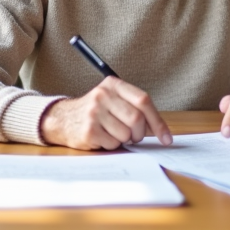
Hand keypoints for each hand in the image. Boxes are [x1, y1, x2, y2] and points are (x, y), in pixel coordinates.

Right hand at [40, 77, 173, 149]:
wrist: (63, 119)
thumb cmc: (95, 112)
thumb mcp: (113, 100)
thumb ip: (134, 108)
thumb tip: (159, 130)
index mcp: (113, 84)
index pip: (143, 100)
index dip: (158, 121)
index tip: (166, 137)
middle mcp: (103, 95)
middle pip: (136, 119)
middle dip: (140, 133)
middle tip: (134, 137)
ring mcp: (94, 112)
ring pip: (126, 134)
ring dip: (124, 139)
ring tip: (113, 133)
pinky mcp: (89, 130)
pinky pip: (113, 144)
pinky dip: (112, 145)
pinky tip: (102, 137)